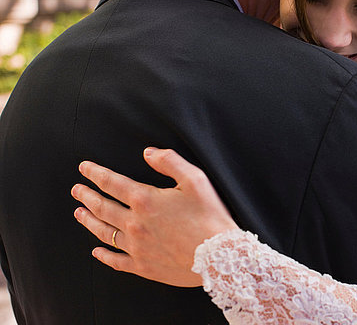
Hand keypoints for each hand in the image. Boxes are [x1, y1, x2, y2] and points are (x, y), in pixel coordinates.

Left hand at [71, 147, 238, 286]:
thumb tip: (148, 152)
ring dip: (89, 220)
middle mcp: (134, 223)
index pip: (112, 183)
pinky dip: (103, 255)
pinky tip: (96, 251)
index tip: (84, 168)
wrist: (219, 255)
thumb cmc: (209, 216)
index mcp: (145, 200)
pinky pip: (116, 260)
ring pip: (104, 232)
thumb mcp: (195, 180)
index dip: (95, 173)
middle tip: (76, 190)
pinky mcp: (143, 266)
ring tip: (79, 213)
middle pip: (102, 207)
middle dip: (86, 196)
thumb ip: (170, 161)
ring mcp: (136, 247)